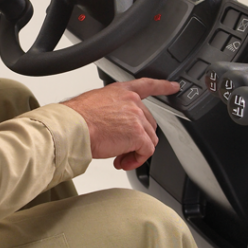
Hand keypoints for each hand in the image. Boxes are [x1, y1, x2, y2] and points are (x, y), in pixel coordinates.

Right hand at [61, 78, 179, 170]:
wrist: (73, 128)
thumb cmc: (76, 119)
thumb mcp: (94, 104)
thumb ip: (111, 110)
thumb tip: (113, 126)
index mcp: (120, 91)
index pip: (146, 85)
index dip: (163, 86)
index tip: (174, 87)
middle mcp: (131, 101)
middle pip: (148, 123)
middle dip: (137, 139)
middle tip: (121, 149)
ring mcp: (136, 117)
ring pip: (148, 139)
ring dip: (135, 152)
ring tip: (119, 157)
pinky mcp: (138, 134)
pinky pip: (146, 152)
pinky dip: (136, 160)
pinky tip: (122, 162)